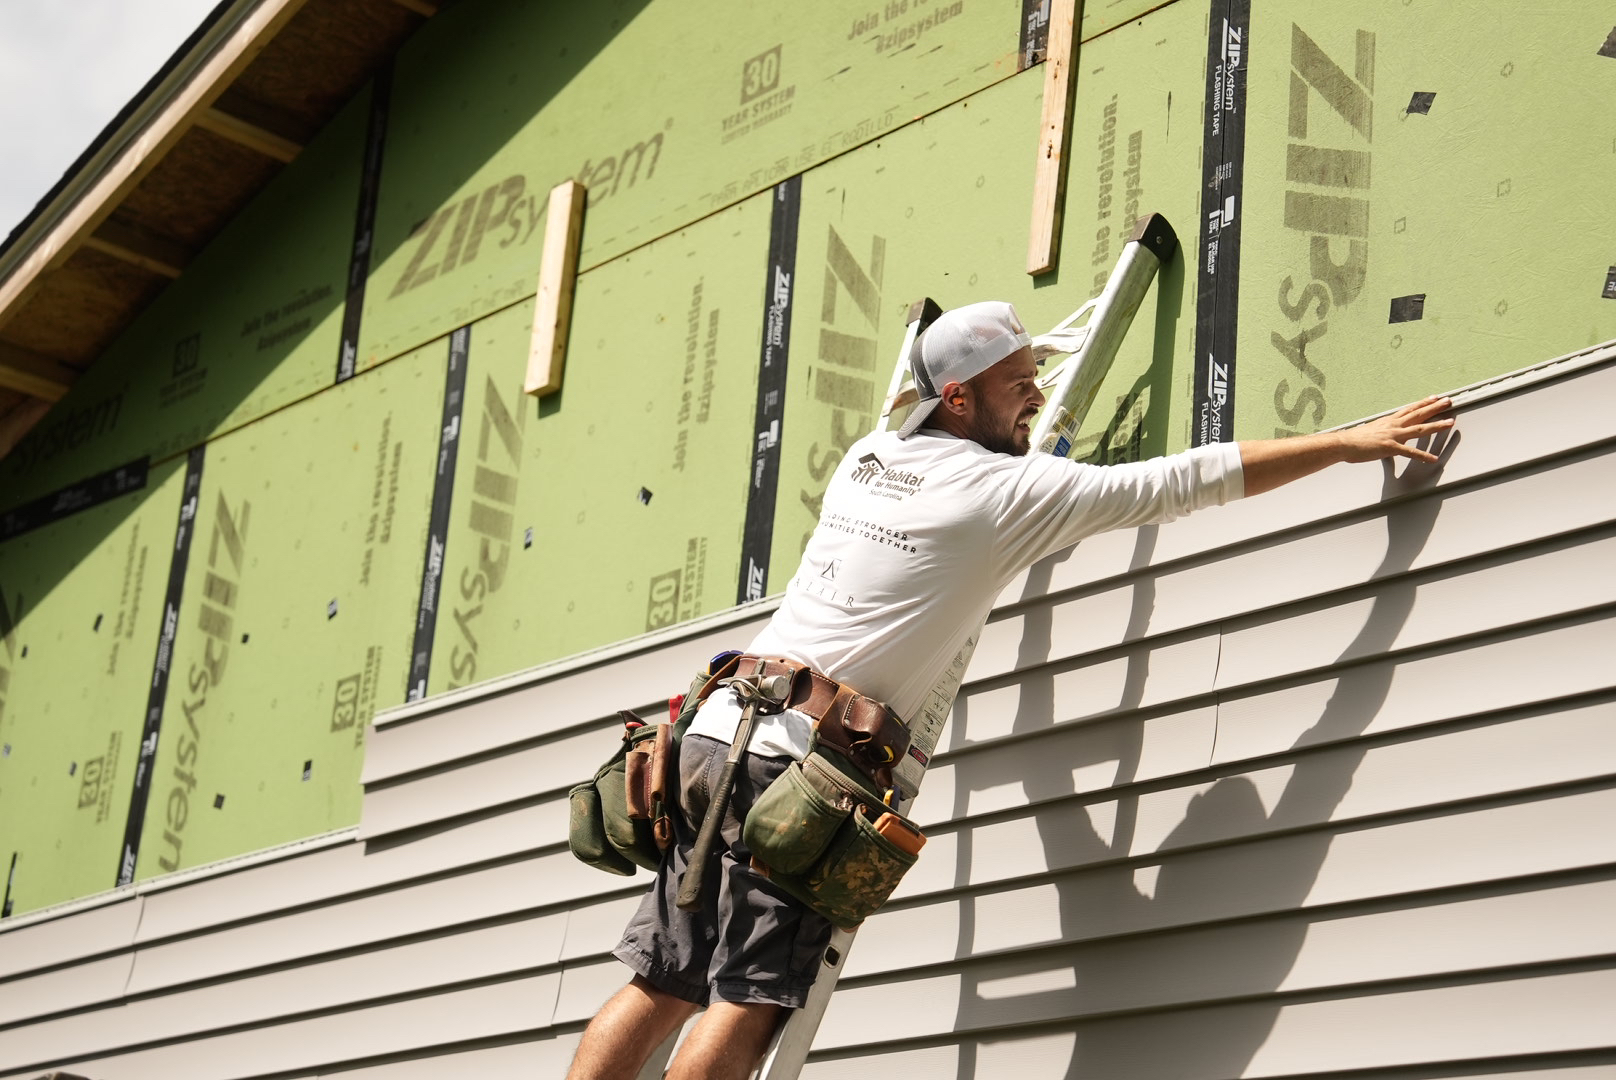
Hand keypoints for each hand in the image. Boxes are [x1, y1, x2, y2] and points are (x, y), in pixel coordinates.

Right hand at [1336, 396, 1454, 463]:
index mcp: (1389, 421)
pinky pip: (1410, 453)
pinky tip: (1433, 459)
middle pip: (1418, 414)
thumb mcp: (1370, 431)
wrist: (1344, 443)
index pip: (1410, 409)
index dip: (1423, 403)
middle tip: (1448, 401)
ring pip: (1420, 429)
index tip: (1434, 398)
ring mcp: (1393, 435)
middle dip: (1435, 407)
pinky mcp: (1391, 447)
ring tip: (1450, 422)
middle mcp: (1393, 425)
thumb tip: (1383, 435)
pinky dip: (1423, 456)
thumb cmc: (1353, 439)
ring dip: (1436, 425)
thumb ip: (1381, 432)